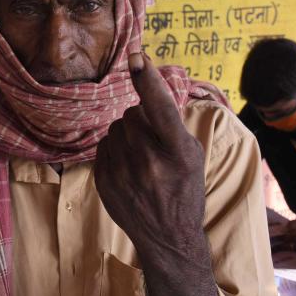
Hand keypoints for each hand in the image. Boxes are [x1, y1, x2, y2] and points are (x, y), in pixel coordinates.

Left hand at [95, 53, 205, 252]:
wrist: (168, 239)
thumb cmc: (184, 190)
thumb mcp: (192, 156)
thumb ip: (171, 124)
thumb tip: (146, 87)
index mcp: (178, 152)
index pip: (161, 108)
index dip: (149, 80)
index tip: (138, 56)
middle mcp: (149, 162)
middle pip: (132, 115)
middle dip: (141, 121)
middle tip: (155, 145)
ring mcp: (122, 173)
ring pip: (115, 129)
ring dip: (127, 136)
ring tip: (142, 161)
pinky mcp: (103, 181)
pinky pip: (103, 145)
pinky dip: (115, 151)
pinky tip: (129, 170)